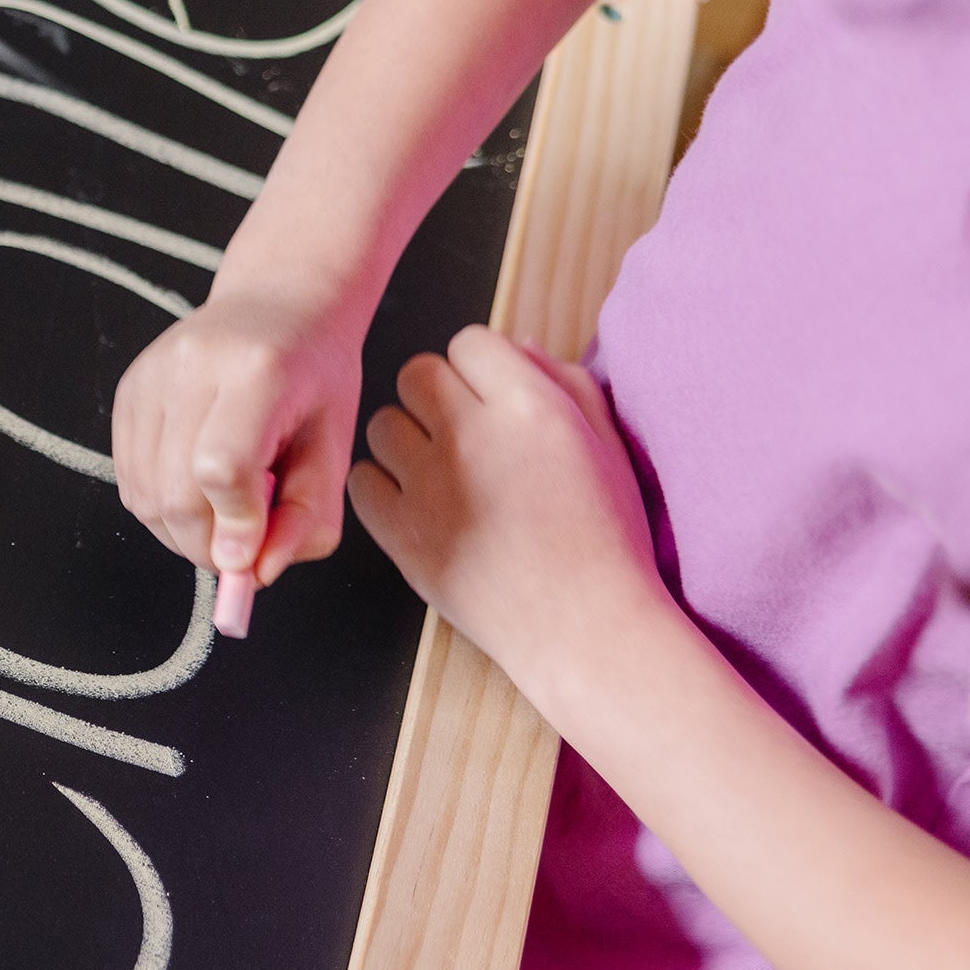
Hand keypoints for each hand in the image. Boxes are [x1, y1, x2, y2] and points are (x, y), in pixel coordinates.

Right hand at [111, 287, 365, 582]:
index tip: (252, 557)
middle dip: (207, 545)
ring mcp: (150, 376)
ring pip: (144, 498)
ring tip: (223, 509)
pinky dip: (161, 506)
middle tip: (241, 548)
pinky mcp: (127, 391)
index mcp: (258, 371)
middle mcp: (192, 366)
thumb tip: (254, 574)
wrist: (278, 308)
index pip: (222, 467)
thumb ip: (306, 521)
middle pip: (174, 494)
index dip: (234, 526)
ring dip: (182, 532)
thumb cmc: (315, 384)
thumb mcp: (335, 452)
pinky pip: (129, 481)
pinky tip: (197, 487)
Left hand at [346, 326, 664, 710]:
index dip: (478, 369)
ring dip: (405, 440)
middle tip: (461, 436)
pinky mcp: (401, 534)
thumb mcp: (607, 446)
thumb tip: (516, 345)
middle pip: (417, 373)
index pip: (469, 342)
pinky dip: (380, 489)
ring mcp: (430, 485)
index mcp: (530, 407)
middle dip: (436, 397)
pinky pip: (361, 481)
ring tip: (440, 475)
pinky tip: (415, 506)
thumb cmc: (608, 538)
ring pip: (382, 424)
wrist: (587, 627)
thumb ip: (565, 383)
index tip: (490, 402)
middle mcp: (474, 436)